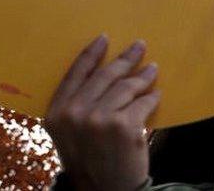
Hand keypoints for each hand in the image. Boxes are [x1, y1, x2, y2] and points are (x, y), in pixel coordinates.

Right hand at [45, 35, 161, 190]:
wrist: (104, 190)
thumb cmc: (89, 160)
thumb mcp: (70, 133)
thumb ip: (77, 104)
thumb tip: (104, 72)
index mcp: (56, 112)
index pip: (76, 73)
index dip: (92, 53)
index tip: (105, 38)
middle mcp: (74, 113)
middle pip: (105, 75)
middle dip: (125, 59)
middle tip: (139, 47)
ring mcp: (99, 119)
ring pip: (126, 87)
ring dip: (143, 76)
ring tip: (152, 70)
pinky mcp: (123, 126)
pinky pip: (143, 102)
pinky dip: (152, 98)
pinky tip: (156, 94)